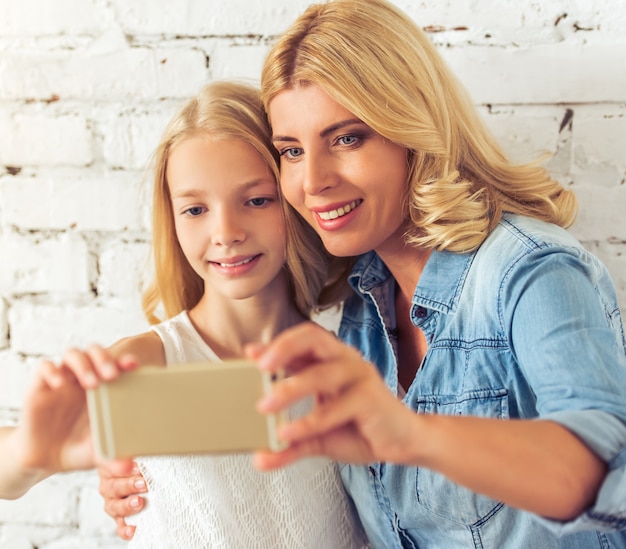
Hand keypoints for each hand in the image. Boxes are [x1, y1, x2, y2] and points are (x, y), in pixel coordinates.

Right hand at [98, 460, 147, 539]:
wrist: (122, 468)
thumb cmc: (126, 459)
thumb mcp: (125, 450)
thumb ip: (128, 452)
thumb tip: (139, 452)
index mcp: (107, 467)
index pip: (109, 465)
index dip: (121, 466)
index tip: (134, 466)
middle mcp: (108, 485)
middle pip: (113, 487)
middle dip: (128, 486)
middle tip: (141, 483)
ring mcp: (112, 501)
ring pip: (115, 506)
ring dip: (127, 506)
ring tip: (139, 503)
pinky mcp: (119, 514)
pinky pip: (119, 524)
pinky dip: (125, 529)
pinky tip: (132, 530)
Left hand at [251, 322, 416, 469]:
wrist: (403, 444)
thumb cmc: (360, 430)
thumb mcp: (318, 436)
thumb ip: (290, 443)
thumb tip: (259, 459)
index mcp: (331, 361)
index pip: (301, 342)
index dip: (275, 345)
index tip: (249, 354)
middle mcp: (345, 360)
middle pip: (313, 338)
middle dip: (284, 348)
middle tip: (260, 367)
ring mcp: (360, 376)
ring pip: (321, 373)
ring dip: (290, 389)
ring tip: (265, 406)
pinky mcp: (371, 397)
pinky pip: (336, 406)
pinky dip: (310, 420)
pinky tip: (289, 433)